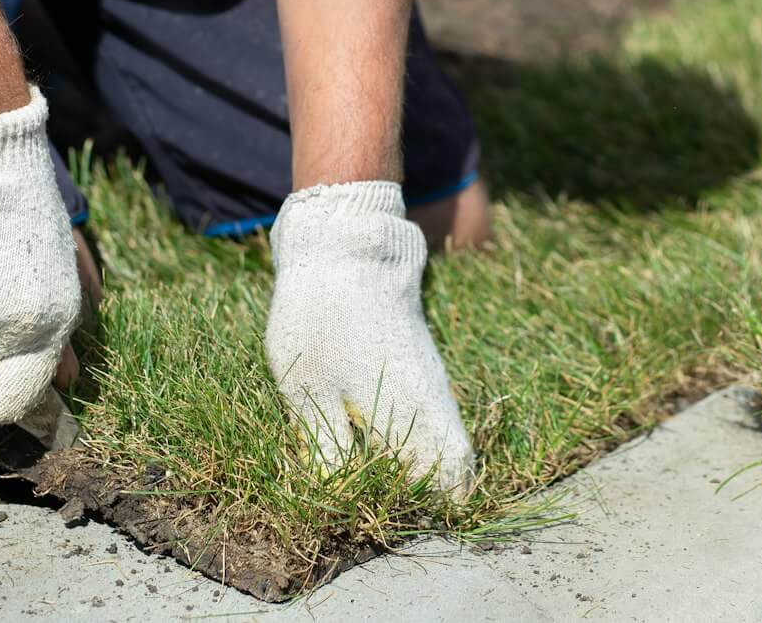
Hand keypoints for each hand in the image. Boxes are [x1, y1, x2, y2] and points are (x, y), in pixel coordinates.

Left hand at [265, 181, 475, 493]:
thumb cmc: (321, 317)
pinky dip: (407, 433)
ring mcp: (426, 374)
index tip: (409, 517)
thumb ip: (326, 447)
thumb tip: (337, 496)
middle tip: (385, 504)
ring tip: (373, 479)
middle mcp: (432, 395)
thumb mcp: (308, 389)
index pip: (453, 474)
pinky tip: (371, 438)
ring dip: (415, 461)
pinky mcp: (414, 358)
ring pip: (436, 432)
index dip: (440, 504)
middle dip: (427, 488)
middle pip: (450, 458)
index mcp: (414, 410)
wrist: (345, 244)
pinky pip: (423, 409)